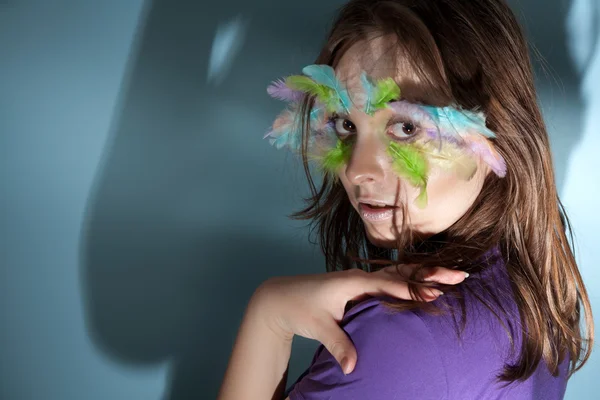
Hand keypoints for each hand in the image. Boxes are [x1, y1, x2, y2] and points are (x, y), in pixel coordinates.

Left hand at [250, 265, 467, 373]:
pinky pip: (390, 282)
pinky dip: (410, 282)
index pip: (390, 283)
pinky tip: (424, 287)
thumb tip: (352, 366)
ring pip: (399, 274)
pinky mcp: (360, 288)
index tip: (436, 293)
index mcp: (353, 281)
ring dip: (424, 276)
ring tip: (451, 277)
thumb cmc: (299, 307)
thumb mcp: (318, 327)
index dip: (413, 289)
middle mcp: (361, 277)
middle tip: (459, 275)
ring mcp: (361, 281)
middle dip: (430, 274)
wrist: (281, 297)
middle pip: (401, 272)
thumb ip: (338, 343)